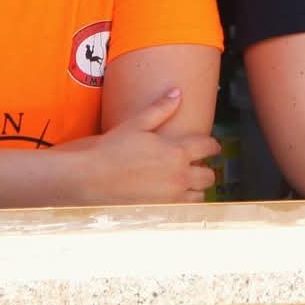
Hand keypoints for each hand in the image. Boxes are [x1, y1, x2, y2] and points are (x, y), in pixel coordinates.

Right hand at [56, 89, 220, 203]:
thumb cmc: (112, 150)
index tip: (211, 146)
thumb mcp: (137, 124)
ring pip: (199, 196)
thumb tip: (177, 93)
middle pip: (209, 176)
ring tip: (184, 182)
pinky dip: (183, 203)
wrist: (91, 179)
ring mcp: (171, 197)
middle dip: (205, 169)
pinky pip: (184, 209)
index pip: (208, 147)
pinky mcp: (161, 211)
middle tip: (196, 165)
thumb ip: (161, 108)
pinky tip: (171, 196)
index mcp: (177, 152)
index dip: (212, 145)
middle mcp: (179, 176)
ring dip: (196, 188)